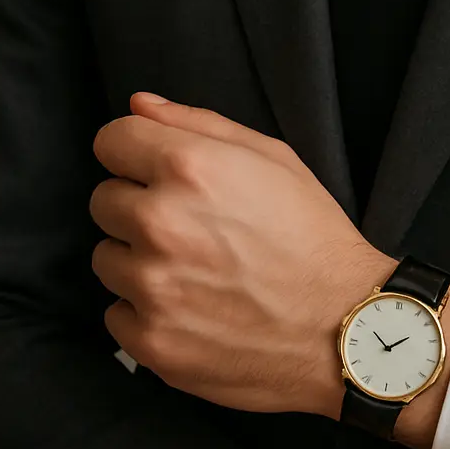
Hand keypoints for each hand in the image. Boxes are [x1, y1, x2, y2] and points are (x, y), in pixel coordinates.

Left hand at [89, 93, 393, 415]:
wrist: (346, 328)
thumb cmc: (315, 240)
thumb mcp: (275, 160)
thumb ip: (200, 125)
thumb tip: (139, 106)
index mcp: (188, 168)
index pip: (110, 141)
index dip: (137, 156)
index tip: (160, 176)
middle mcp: (160, 223)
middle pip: (103, 201)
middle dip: (139, 210)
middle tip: (192, 232)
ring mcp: (152, 288)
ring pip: (107, 260)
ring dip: (140, 264)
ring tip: (196, 275)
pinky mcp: (151, 342)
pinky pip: (117, 316)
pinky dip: (147, 315)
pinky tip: (193, 313)